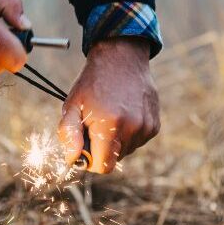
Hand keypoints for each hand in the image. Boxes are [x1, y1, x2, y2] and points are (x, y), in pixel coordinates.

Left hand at [58, 37, 159, 173]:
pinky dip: (129, 133)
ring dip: (117, 140)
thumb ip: (69, 134)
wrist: (121, 58)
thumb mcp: (72, 105)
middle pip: (115, 159)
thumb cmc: (92, 82)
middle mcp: (132, 128)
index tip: (86, 145)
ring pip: (127, 150)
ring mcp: (146, 126)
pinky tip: (124, 113)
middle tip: (97, 123)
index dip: (91, 160)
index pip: (103, 166)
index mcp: (109, 125)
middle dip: (103, 147)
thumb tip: (72, 159)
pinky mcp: (154, 125)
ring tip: (111, 115)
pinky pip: (138, 141)